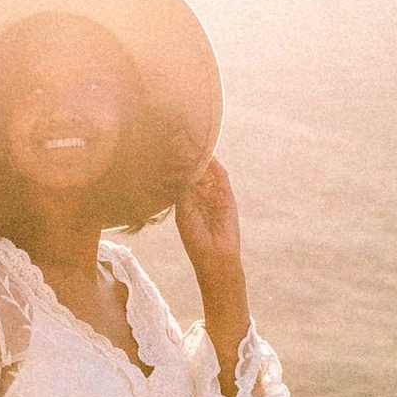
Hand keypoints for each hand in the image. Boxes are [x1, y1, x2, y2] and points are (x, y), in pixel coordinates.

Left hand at [173, 155, 243, 288]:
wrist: (215, 256)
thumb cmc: (195, 239)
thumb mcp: (184, 211)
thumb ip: (183, 190)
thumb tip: (179, 169)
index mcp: (186, 201)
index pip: (182, 178)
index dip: (177, 165)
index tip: (169, 150)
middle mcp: (201, 196)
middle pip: (196, 173)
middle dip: (189, 159)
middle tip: (181, 140)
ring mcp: (214, 196)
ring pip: (208, 174)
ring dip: (203, 160)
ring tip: (195, 144)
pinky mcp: (227, 198)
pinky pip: (222, 179)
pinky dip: (217, 168)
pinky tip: (210, 157)